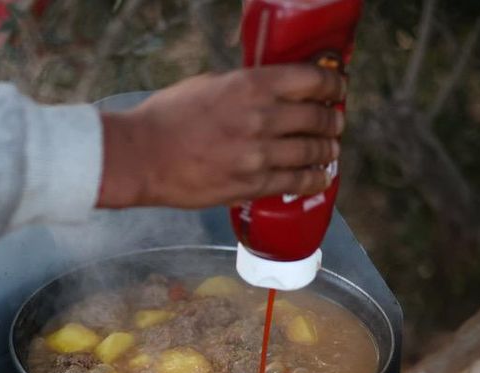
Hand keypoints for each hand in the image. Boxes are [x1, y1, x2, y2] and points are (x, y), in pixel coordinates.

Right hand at [97, 64, 346, 208]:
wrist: (142, 157)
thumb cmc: (167, 118)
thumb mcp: (209, 85)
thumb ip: (244, 86)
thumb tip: (271, 90)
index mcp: (251, 85)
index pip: (312, 80)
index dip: (333, 84)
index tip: (338, 88)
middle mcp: (261, 118)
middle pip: (318, 117)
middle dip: (332, 120)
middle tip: (334, 123)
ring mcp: (259, 154)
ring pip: (312, 152)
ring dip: (327, 150)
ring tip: (330, 150)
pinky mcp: (251, 184)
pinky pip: (295, 182)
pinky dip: (314, 179)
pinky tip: (321, 177)